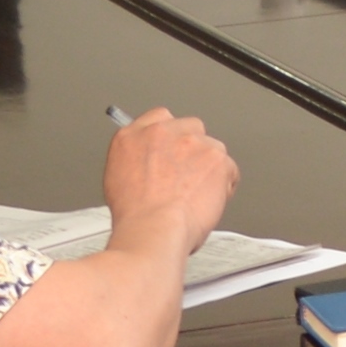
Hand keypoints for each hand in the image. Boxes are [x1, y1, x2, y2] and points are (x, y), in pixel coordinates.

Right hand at [102, 106, 239, 254]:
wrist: (153, 229)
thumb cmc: (135, 217)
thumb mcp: (116, 178)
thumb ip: (136, 159)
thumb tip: (151, 162)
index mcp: (132, 136)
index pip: (158, 118)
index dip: (171, 136)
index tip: (174, 150)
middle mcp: (162, 132)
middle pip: (190, 128)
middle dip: (192, 150)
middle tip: (186, 178)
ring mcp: (191, 142)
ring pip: (212, 148)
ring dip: (208, 168)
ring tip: (194, 196)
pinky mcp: (216, 157)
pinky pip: (229, 169)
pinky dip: (224, 185)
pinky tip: (207, 202)